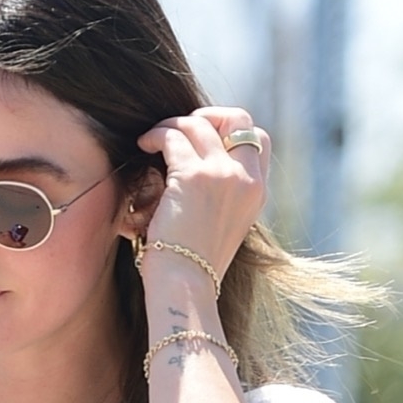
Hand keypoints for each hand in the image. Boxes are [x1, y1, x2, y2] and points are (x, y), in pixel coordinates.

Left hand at [135, 104, 269, 285]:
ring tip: (153, 139)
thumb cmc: (195, 266)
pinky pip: (173, 136)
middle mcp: (246, 179)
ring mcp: (222, 175)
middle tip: (181, 129)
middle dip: (208, 115)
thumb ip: (223, 194)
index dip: (230, 130)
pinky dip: (156, 135)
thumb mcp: (223, 226)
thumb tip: (198, 166)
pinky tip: (145, 146)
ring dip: (172, 125)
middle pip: (237, 119)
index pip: (258, 139)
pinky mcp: (193, 176)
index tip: (204, 140)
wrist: (186, 287)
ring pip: (198, 124)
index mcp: (258, 192)